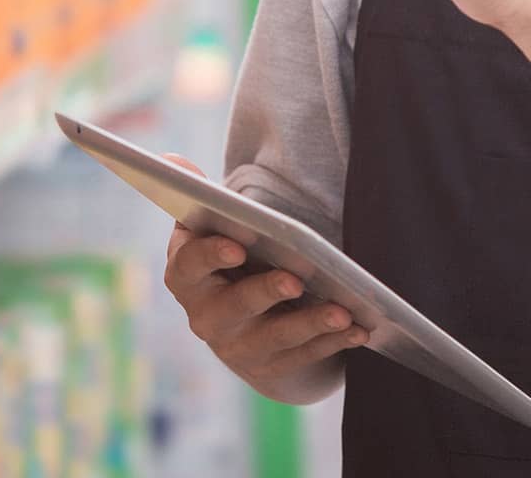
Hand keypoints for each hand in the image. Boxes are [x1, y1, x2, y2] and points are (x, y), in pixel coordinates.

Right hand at [158, 153, 367, 398]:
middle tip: (295, 280)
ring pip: (276, 338)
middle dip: (265, 292)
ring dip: (311, 324)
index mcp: (186, 277)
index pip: (189, 265)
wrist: (240, 321)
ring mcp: (238, 347)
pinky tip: (359, 328)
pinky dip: (333, 342)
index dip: (210, 255)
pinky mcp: (270, 368)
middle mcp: (206, 317)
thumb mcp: (211, 230)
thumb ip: (198, 197)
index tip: (237, 244)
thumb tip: (171, 162)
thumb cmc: (228, 259)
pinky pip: (304, 356)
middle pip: (235, 306)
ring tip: (343, 311)